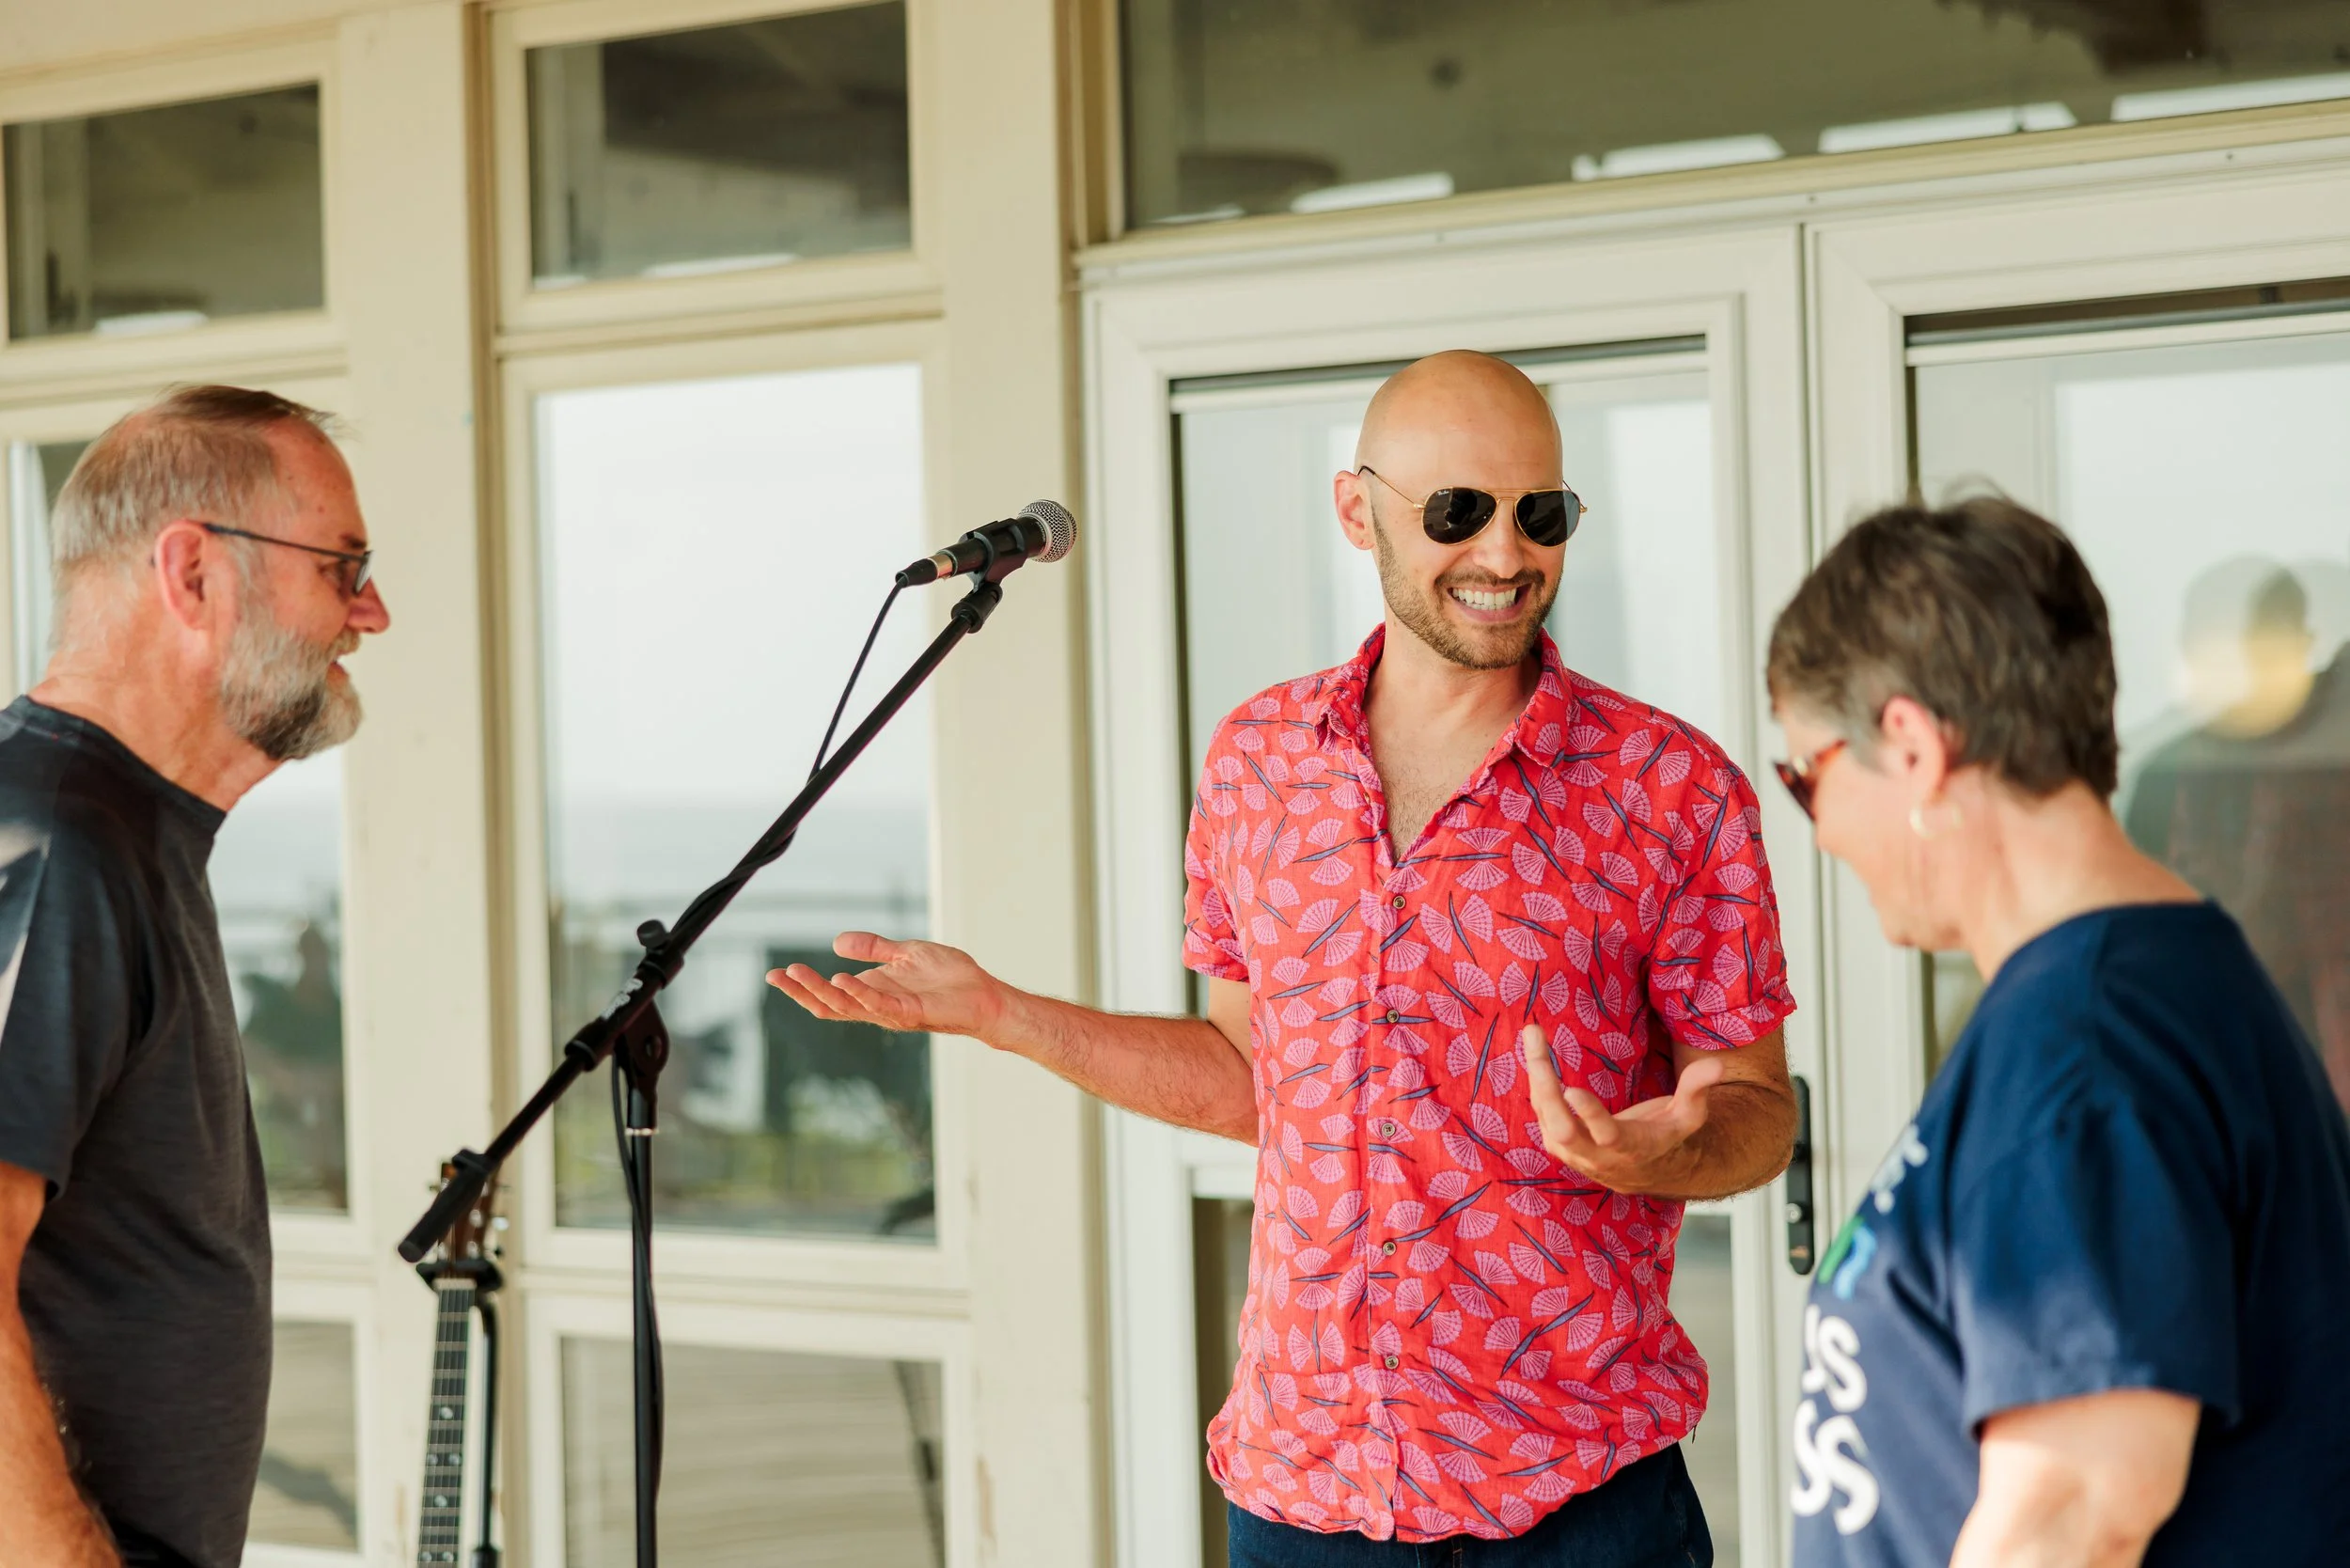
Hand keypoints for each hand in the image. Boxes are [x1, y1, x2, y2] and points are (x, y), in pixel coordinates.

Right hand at [766, 931, 1009, 1040]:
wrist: (984, 995)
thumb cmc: (950, 978)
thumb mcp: (906, 953)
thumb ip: (874, 948)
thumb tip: (835, 943)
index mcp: (872, 990)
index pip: (829, 993)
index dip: (802, 985)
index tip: (776, 972)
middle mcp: (876, 1005)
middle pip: (827, 1004)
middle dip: (800, 991)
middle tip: (775, 975)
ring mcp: (890, 1011)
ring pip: (844, 1007)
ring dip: (819, 990)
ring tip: (796, 972)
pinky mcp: (909, 1013)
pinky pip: (876, 1005)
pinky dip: (857, 993)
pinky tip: (840, 977)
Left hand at [1519, 1023, 1724, 1195]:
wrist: (1646, 1170)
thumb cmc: (1669, 1136)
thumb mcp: (1689, 1116)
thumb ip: (1698, 1089)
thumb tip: (1717, 1064)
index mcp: (1632, 1148)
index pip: (1606, 1135)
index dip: (1588, 1115)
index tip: (1571, 1088)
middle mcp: (1597, 1156)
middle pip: (1563, 1130)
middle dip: (1547, 1088)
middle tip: (1539, 1046)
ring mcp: (1574, 1154)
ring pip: (1546, 1119)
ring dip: (1537, 1077)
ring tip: (1534, 1035)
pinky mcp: (1559, 1145)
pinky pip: (1542, 1114)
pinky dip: (1536, 1083)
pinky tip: (1537, 1051)